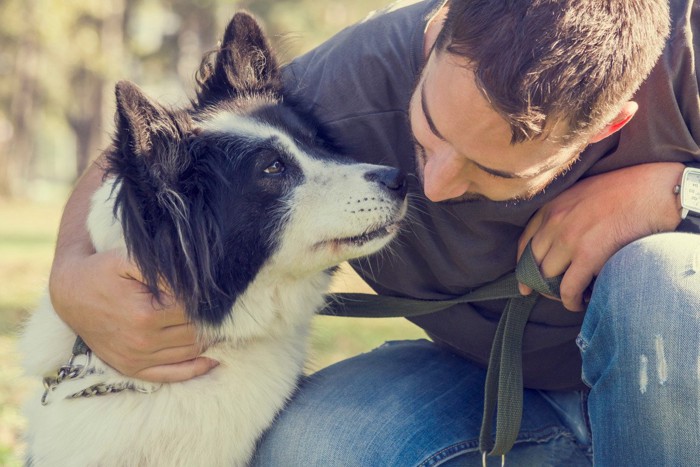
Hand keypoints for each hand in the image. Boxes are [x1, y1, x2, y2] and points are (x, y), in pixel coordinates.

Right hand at [49, 250, 217, 381]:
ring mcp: (137, 358)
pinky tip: (214, 357)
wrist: (70, 293)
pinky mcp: (132, 368)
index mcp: (146, 315)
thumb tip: (196, 282)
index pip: (195, 311)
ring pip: (190, 353)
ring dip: (210, 341)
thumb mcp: (130, 260)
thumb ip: (164, 270)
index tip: (220, 293)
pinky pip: (173, 374)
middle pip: (196, 333)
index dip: (210, 301)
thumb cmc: (103, 271)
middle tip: (226, 308)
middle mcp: (143, 342)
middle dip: (214, 320)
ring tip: (222, 325)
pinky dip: (197, 368)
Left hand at [518, 162, 683, 310]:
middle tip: (550, 294)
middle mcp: (554, 221)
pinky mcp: (588, 254)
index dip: (523, 266)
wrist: (654, 190)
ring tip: (570, 297)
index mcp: (552, 206)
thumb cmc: (626, 191)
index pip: (525, 242)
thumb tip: (560, 243)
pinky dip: (570, 301)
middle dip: (538, 283)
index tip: (524, 281)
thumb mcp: (583, 194)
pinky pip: (568, 288)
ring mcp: (569, 238)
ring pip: (548, 277)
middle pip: (533, 263)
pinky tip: (579, 303)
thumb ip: (566, 214)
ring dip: (556, 293)